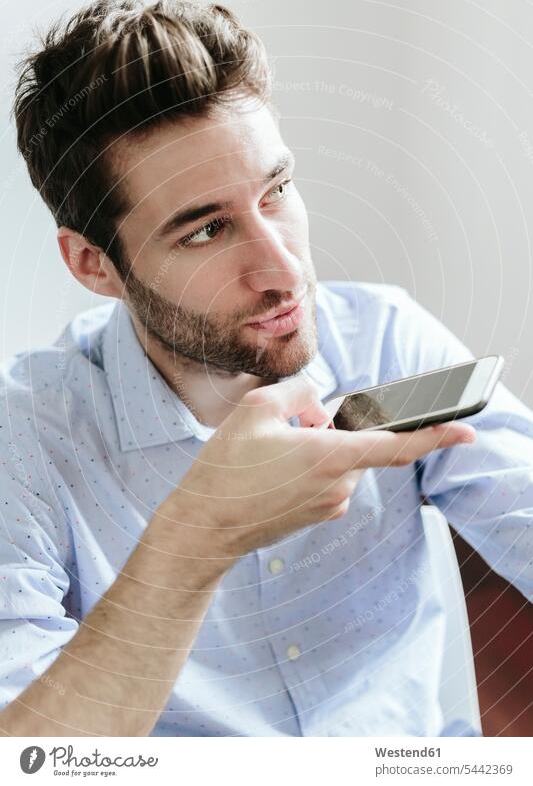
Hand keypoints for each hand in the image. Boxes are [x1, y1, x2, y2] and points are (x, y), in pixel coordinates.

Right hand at [170, 374, 475, 560]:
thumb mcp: (256, 408)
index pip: (397, 445)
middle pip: (357, 442)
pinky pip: (328, 477)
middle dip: (333, 427)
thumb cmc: (227, 469)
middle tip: (290, 427)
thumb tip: (319, 406)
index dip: (435, 436)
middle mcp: (340, 485)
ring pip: (341, 459)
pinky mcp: (319, 514)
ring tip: (271, 455)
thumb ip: (299, 393)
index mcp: (331, 457)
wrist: (206, 527)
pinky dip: (312, 465)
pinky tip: (274, 470)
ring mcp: (331, 504)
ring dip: (320, 447)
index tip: (465, 430)